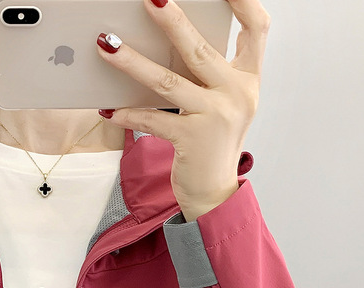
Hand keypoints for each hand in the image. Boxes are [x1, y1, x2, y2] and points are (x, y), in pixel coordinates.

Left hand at [96, 0, 270, 221]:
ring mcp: (215, 117)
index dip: (244, 1)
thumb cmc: (213, 142)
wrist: (214, 191)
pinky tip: (108, 108)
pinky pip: (153, 120)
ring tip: (106, 44)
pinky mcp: (191, 141)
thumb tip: (168, 39)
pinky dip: (128, 113)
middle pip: (200, 49)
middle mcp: (236, 95)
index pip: (257, 28)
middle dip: (172, 21)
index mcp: (248, 79)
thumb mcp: (223, 103)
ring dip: (132, 62)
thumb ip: (209, 73)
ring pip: (167, 82)